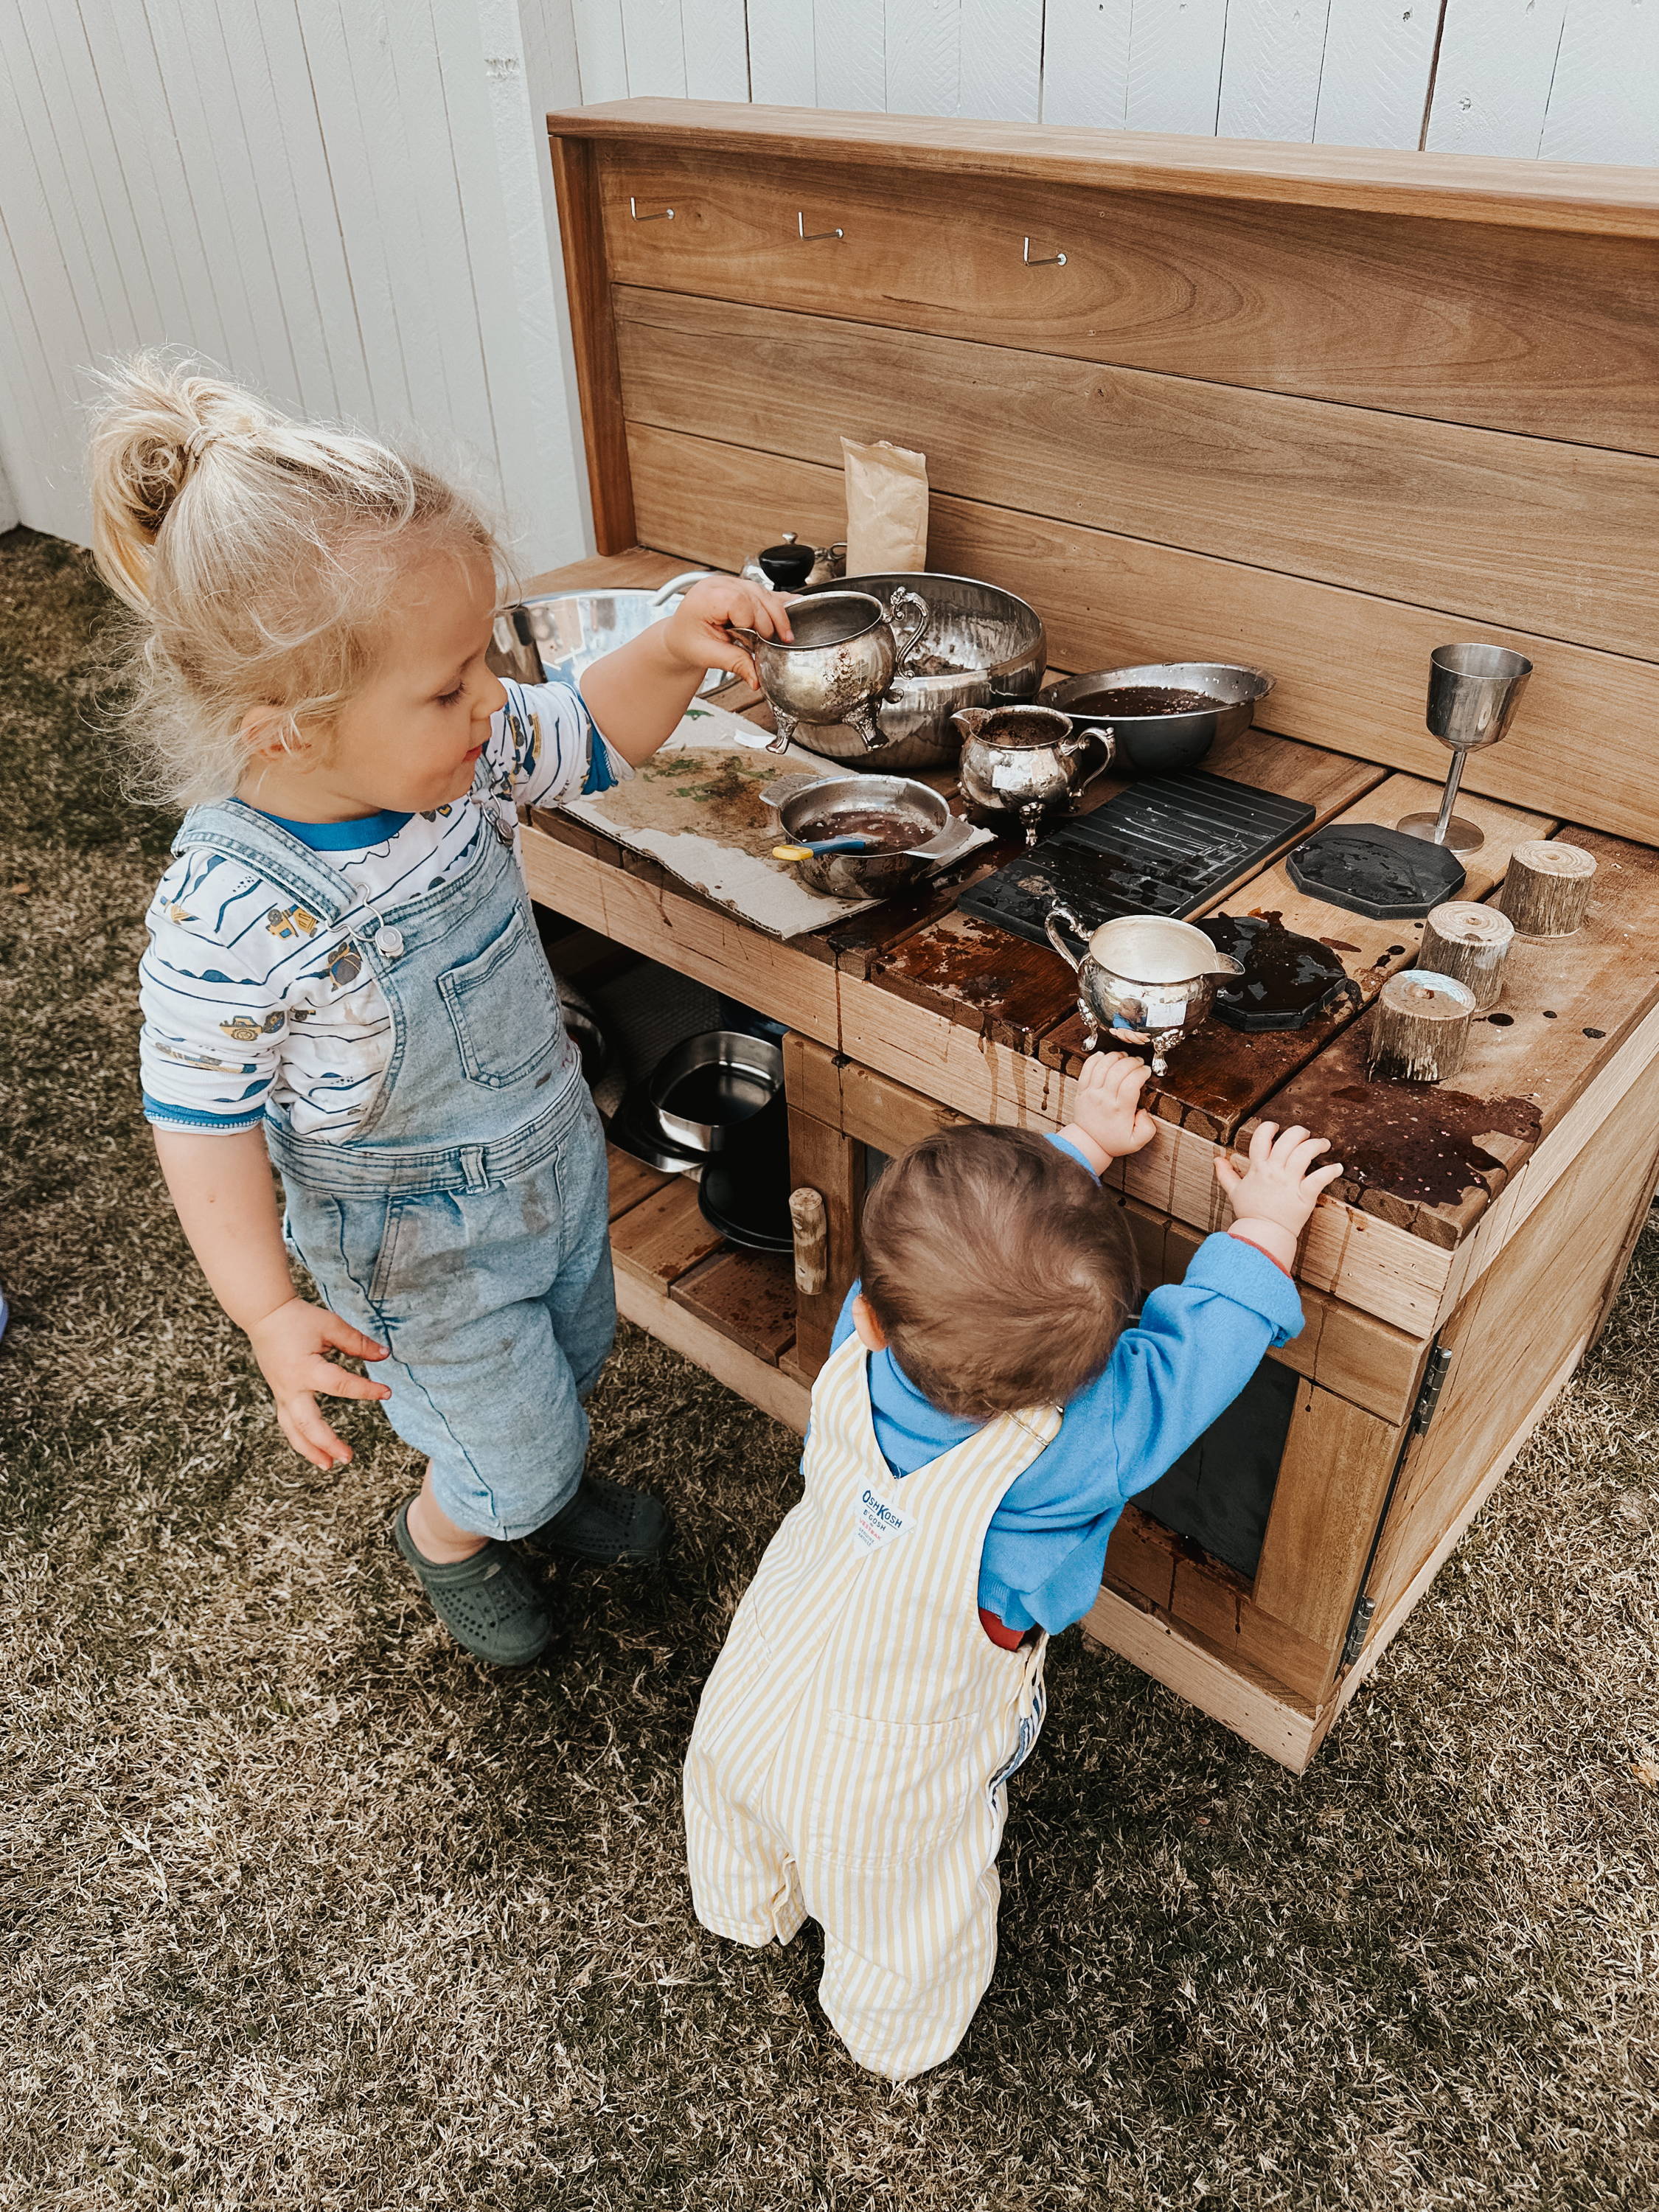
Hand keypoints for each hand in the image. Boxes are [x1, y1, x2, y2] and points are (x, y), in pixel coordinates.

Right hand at [245, 1296, 390, 1469]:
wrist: (265, 1316)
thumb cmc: (298, 1319)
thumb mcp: (331, 1326)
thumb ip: (357, 1342)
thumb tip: (385, 1355)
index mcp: (306, 1369)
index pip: (341, 1385)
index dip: (366, 1390)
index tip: (387, 1392)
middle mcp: (291, 1387)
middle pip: (308, 1424)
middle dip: (328, 1443)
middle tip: (348, 1457)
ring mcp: (282, 1394)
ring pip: (293, 1430)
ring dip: (310, 1451)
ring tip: (329, 1466)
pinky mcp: (280, 1395)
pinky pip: (288, 1423)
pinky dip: (300, 1439)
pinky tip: (315, 1450)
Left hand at [662, 576, 794, 687]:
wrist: (679, 636)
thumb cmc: (686, 641)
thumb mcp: (707, 655)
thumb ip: (734, 663)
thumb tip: (756, 678)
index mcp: (707, 597)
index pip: (740, 602)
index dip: (753, 621)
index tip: (759, 640)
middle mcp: (719, 585)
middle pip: (757, 596)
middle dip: (771, 620)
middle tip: (779, 641)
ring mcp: (730, 583)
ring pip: (764, 592)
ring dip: (778, 613)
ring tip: (785, 634)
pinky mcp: (740, 588)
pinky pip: (763, 591)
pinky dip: (777, 601)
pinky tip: (793, 605)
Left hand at [1066, 1051, 1158, 1165]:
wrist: (1088, 1144)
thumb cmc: (1112, 1141)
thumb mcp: (1136, 1142)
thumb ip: (1147, 1128)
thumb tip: (1145, 1111)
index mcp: (1120, 1110)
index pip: (1131, 1083)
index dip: (1141, 1072)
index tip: (1146, 1071)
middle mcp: (1104, 1099)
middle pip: (1118, 1071)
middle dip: (1132, 1061)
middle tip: (1138, 1062)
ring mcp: (1091, 1093)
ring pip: (1102, 1066)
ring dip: (1115, 1056)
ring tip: (1124, 1056)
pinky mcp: (1082, 1090)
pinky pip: (1087, 1068)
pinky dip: (1095, 1058)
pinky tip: (1104, 1055)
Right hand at [1214, 1121, 1344, 1238]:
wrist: (1262, 1234)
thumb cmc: (1250, 1214)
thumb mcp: (1234, 1191)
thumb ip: (1226, 1174)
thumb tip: (1217, 1159)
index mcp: (1258, 1169)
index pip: (1262, 1138)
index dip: (1269, 1128)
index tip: (1276, 1127)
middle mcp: (1274, 1172)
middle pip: (1288, 1140)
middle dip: (1299, 1132)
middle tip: (1304, 1134)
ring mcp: (1290, 1183)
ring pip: (1305, 1153)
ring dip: (1317, 1145)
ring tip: (1323, 1144)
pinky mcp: (1305, 1195)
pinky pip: (1320, 1178)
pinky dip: (1331, 1171)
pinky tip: (1337, 1168)